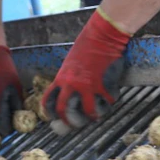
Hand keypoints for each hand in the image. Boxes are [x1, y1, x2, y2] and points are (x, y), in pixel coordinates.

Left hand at [44, 7, 129, 128]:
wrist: (103, 35)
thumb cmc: (87, 46)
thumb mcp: (70, 64)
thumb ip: (68, 80)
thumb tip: (71, 95)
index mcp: (61, 79)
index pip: (49, 102)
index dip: (51, 114)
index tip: (56, 120)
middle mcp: (72, 84)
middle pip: (65, 112)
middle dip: (70, 123)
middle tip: (77, 124)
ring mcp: (89, 86)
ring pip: (88, 112)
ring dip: (93, 116)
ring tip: (96, 114)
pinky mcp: (105, 85)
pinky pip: (107, 102)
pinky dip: (109, 103)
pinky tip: (110, 96)